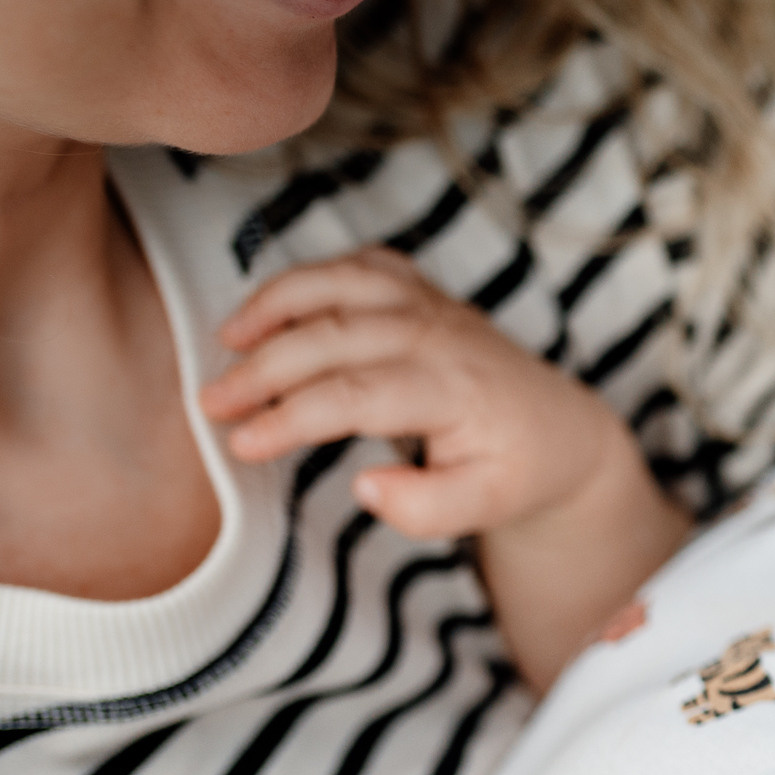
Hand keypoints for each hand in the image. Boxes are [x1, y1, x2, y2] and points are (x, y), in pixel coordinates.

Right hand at [201, 249, 630, 541]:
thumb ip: (428, 509)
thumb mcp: (487, 507)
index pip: (355, 395)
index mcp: (454, 388)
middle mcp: (440, 335)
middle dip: (263, 367)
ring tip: (227, 340)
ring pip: (343, 282)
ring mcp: (433, 307)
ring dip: (278, 303)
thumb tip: (365, 487)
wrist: (563, 432)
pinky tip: (274, 307)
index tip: (241, 443)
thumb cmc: (519, 471)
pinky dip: (315, 274)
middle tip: (211, 403)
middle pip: (333, 335)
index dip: (291, 417)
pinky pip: (364, 264)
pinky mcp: (425, 295)